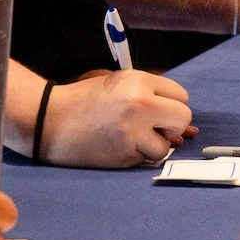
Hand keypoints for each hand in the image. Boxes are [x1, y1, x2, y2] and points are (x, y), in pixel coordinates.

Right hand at [42, 70, 195, 167]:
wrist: (50, 119)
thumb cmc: (85, 99)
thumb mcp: (118, 84)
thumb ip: (151, 97)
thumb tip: (189, 130)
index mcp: (138, 81)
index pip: (181, 95)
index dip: (170, 103)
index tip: (156, 108)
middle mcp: (140, 104)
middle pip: (183, 117)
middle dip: (172, 124)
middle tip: (152, 125)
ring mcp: (133, 131)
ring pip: (167, 145)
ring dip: (154, 144)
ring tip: (129, 135)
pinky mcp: (125, 155)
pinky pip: (146, 158)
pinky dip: (137, 155)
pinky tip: (118, 145)